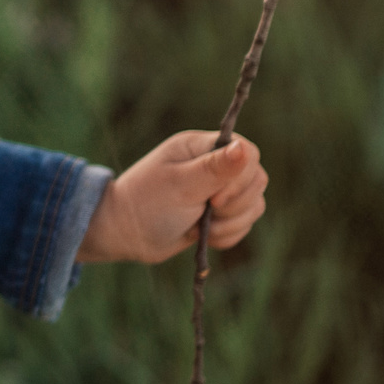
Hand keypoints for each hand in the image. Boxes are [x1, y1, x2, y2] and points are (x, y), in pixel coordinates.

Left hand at [76, 131, 267, 264]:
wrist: (126, 234)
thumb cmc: (146, 203)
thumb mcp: (179, 185)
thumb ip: (213, 168)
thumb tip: (244, 148)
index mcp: (201, 147)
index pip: (249, 153)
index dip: (240, 178)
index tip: (214, 197)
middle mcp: (214, 164)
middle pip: (256, 180)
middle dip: (235, 205)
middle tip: (205, 211)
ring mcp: (220, 189)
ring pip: (254, 204)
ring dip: (231, 223)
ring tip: (201, 228)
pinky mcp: (221, 213)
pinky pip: (245, 223)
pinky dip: (228, 234)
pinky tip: (204, 236)